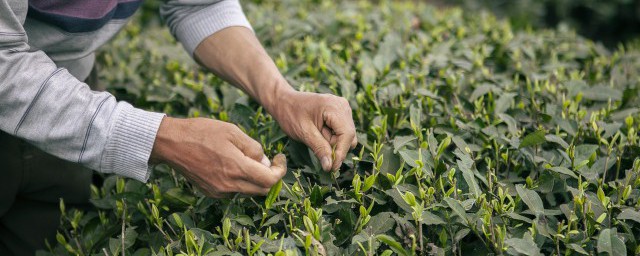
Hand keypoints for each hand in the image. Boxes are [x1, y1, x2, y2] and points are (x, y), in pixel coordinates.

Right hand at [150, 117, 286, 197]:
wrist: (171, 144)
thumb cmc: (202, 133)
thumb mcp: (233, 132)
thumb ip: (253, 148)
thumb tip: (264, 162)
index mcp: (236, 169)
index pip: (270, 180)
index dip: (280, 170)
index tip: (279, 159)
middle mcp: (229, 185)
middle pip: (261, 189)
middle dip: (270, 176)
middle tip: (269, 160)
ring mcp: (219, 191)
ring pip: (248, 191)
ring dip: (254, 178)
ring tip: (247, 159)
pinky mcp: (210, 192)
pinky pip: (233, 191)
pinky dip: (240, 181)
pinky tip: (232, 165)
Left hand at [268, 89, 356, 171]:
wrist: (284, 102)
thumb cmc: (291, 114)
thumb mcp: (304, 133)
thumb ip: (319, 149)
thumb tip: (330, 166)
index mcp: (335, 107)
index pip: (347, 134)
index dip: (341, 153)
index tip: (331, 168)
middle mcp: (342, 106)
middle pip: (349, 136)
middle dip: (335, 147)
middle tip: (317, 147)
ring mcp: (342, 109)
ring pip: (346, 136)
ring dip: (333, 143)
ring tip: (316, 136)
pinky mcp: (340, 114)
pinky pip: (342, 132)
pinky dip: (332, 138)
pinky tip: (319, 134)